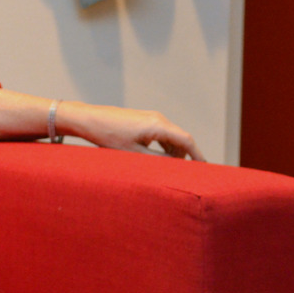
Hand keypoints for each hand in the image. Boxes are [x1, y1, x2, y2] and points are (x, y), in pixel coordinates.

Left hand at [0, 90, 203, 159]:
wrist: (89, 120)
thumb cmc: (109, 136)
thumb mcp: (134, 154)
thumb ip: (158, 160)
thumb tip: (175, 167)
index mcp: (158, 125)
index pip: (187, 140)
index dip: (198, 155)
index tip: (204, 168)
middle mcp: (158, 118)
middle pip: (180, 139)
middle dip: (185, 156)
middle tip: (186, 174)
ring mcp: (151, 117)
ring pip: (171, 137)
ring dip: (173, 153)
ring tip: (168, 170)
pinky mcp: (143, 119)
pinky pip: (161, 134)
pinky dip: (164, 147)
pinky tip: (156, 159)